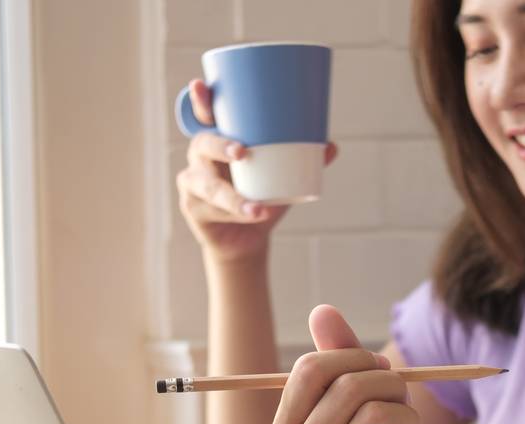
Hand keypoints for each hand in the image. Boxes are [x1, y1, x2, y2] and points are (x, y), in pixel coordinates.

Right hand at [174, 80, 337, 260]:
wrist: (246, 237)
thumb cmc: (262, 195)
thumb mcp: (283, 175)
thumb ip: (304, 158)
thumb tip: (332, 145)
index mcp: (218, 139)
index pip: (205, 115)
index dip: (201, 100)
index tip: (200, 85)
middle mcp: (200, 156)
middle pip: (202, 144)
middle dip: (219, 145)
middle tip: (242, 151)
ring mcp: (193, 183)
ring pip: (208, 186)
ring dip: (232, 196)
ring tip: (257, 207)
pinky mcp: (193, 208)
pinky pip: (213, 210)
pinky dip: (236, 214)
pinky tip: (253, 215)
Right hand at [272, 305, 472, 423]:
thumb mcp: (364, 399)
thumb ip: (341, 356)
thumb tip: (321, 310)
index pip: (310, 369)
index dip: (356, 358)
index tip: (382, 370)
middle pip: (348, 388)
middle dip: (392, 386)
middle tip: (403, 405)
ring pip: (378, 415)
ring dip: (408, 420)